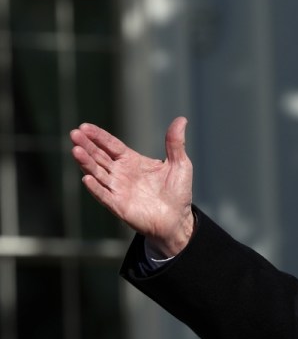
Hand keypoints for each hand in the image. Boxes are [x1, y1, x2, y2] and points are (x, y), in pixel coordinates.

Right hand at [70, 116, 194, 255]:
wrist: (177, 219)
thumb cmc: (177, 192)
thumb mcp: (180, 164)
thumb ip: (175, 143)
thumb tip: (182, 119)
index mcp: (132, 161)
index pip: (111, 145)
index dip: (98, 136)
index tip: (84, 126)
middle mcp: (120, 173)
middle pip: (99, 156)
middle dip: (86, 145)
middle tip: (74, 134)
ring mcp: (118, 189)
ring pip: (97, 173)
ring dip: (86, 163)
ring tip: (76, 150)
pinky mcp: (118, 205)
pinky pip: (104, 195)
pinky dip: (95, 187)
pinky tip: (87, 178)